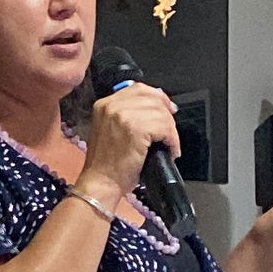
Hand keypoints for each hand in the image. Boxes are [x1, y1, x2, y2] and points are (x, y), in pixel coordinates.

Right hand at [81, 83, 180, 203]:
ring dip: (171, 130)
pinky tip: (170, 150)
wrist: (100, 182)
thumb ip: (127, 116)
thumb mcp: (110, 131)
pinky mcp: (135, 128)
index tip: (167, 110)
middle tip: (170, 132)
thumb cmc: (106, 164)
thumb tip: (155, 110)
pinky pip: (164, 127)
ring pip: (161, 113)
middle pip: (152, 98)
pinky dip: (172, 140)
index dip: (157, 98)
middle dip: (166, 115)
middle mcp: (112, 105)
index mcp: (105, 104)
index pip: (138, 89)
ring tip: (169, 145)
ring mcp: (123, 115)